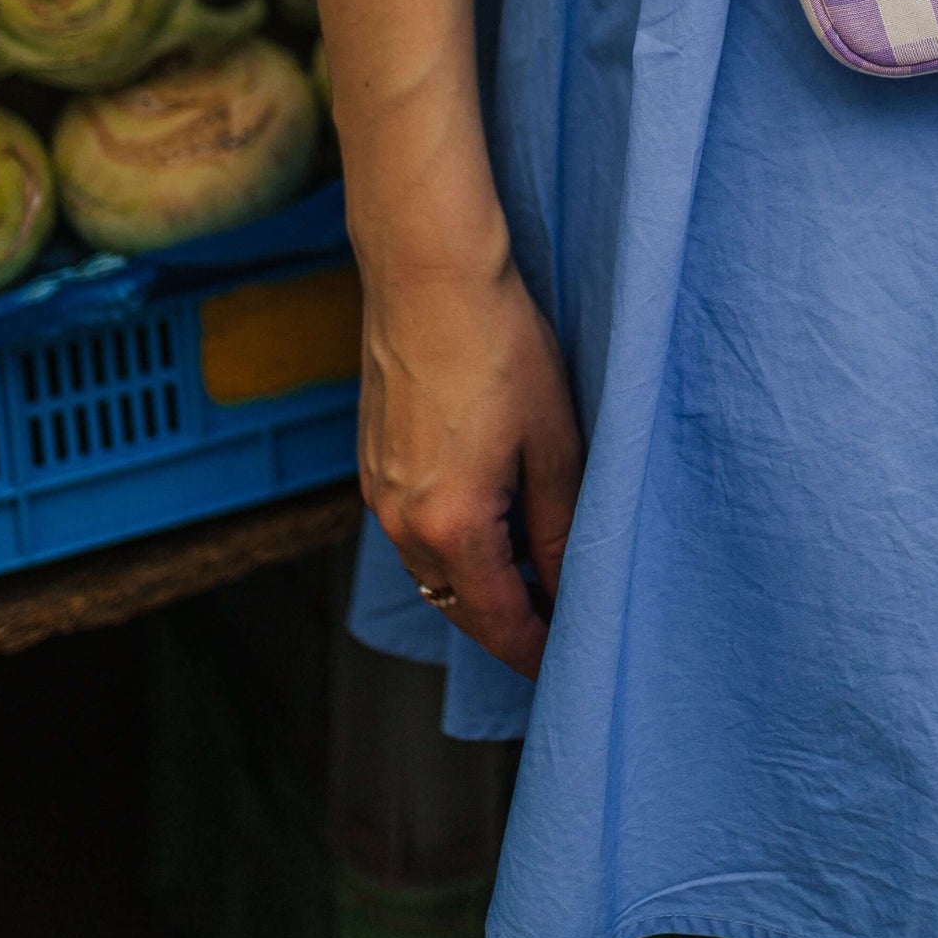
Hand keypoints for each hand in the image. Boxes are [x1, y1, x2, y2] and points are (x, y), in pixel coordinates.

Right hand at [358, 246, 583, 678]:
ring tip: (531, 583)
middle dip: (507, 625)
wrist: (427, 272)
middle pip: (457, 605)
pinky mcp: (370, 462)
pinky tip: (487, 528)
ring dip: (476, 587)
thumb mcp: (553, 441)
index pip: (497, 620)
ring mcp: (376, 492)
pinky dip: (449, 547)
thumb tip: (567, 587)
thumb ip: (560, 525)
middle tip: (557, 629)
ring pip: (431, 570)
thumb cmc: (500, 344)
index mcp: (450, 524)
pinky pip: (411, 530)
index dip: (535, 650)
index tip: (566, 665)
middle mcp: (400, 521)